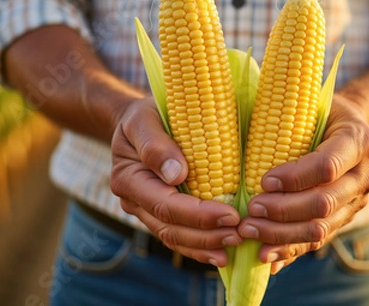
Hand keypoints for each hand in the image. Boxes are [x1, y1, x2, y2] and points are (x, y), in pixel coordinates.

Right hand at [110, 97, 241, 266]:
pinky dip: (199, 247)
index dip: (198, 215)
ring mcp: (146, 211)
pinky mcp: (160, 214)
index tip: (230, 215)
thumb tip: (176, 174)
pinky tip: (221, 253)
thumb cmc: (146, 114)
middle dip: (206, 235)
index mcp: (128, 178)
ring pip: (174, 238)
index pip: (165, 205)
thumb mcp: (144, 117)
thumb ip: (154, 144)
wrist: (140, 122)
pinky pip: (178, 237)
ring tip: (235, 244)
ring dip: (205, 246)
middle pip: (170, 228)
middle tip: (240, 234)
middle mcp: (134, 201)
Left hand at [238, 93, 368, 273]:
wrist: (350, 128)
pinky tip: (264, 256)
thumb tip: (240, 122)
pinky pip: (319, 240)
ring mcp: (358, 200)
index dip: (294, 178)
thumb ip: (285, 111)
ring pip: (321, 228)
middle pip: (324, 202)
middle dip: (283, 211)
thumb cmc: (320, 109)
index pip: (327, 166)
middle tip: (250, 211)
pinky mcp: (346, 218)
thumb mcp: (309, 100)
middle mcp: (365, 174)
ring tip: (249, 232)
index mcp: (359, 140)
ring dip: (281, 235)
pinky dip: (289, 250)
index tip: (263, 181)